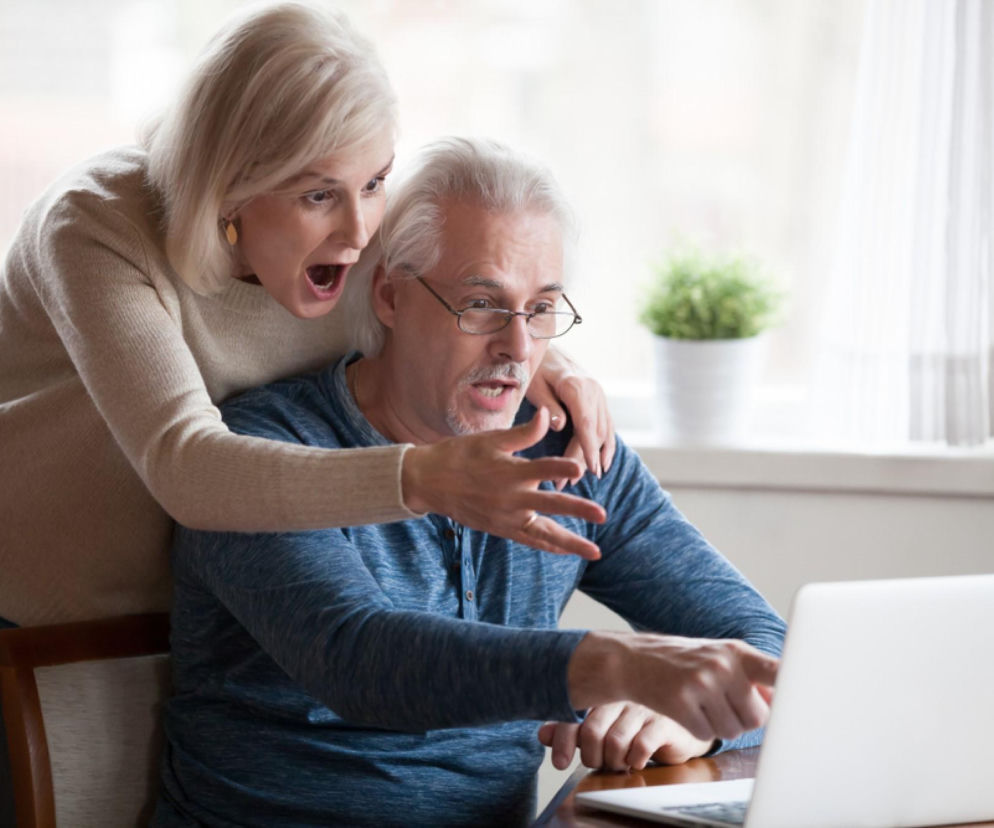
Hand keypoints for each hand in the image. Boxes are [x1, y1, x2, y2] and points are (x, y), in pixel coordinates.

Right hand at [401, 407, 605, 558]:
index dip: (560, 466)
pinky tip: (570, 550)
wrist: (428, 481)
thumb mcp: (490, 439)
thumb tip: (546, 415)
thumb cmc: (461, 455)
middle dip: (577, 510)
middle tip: (602, 515)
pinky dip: (550, 546)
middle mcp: (510, 498)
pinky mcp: (501, 529)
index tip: (579, 468)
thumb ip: (523, 433)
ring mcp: (506, 517)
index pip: (539, 468)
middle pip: (549, 504)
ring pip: (543, 533)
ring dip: (570, 542)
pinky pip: (530, 540)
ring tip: (595, 552)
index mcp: (508, 471)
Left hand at [527, 349, 615, 488]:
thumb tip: (561, 426)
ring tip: (583, 478)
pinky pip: (608, 425)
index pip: (586, 424)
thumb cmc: (536, 367)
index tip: (589, 471)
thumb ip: (548, 406)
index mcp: (576, 387)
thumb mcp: (535, 384)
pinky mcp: (600, 399)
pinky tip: (603, 464)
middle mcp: (593, 391)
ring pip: (604, 431)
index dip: (588, 449)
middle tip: (568, 483)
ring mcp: (600, 395)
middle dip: (585, 459)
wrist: (548, 349)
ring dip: (596, 456)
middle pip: (595, 432)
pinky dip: (607, 446)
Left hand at [538, 702, 713, 771]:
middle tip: (601, 763)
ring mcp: (642, 707)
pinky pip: (640, 745)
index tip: (560, 762)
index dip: (564, 740)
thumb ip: (573, 729)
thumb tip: (543, 734)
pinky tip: (637, 760)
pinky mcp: (663, 722)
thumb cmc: (638, 724)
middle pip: (592, 731)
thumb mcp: (603, 727)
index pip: (574, 714)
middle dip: (592, 757)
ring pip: (615, 741)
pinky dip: (635, 759)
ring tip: (621, 762)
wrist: (682, 723)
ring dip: (614, 761)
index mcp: (602, 692)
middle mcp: (620, 696)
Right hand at [567, 631, 777, 742]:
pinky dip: (697, 729)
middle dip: (743, 719)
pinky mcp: (680, 702)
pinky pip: (705, 734)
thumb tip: (786, 703)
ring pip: (732, 730)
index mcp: (738, 652)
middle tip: (722, 704)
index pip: (779, 672)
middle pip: (758, 718)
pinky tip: (685, 709)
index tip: (812, 699)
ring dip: (719, 725)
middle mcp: (722, 665)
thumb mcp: (720, 657)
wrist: (634, 659)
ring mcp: (700, 683)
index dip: (797, 687)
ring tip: (701, 703)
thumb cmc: (685, 661)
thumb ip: (753, 676)